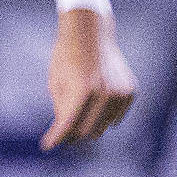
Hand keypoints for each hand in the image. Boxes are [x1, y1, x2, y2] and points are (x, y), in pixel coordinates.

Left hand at [42, 7, 136, 150]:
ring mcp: (120, 93)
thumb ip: (62, 111)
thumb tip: (66, 135)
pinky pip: (115, 116)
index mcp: (82, 91)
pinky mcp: (129, 92)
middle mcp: (104, 93)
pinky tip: (96, 99)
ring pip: (103, 126)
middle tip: (62, 130)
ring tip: (79, 107)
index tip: (47, 145)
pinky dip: (105, 114)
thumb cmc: (67, 56)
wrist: (90, 32)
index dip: (56, 137)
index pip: (68, 126)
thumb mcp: (57, 83)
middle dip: (72, 133)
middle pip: (86, 132)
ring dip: (89, 123)